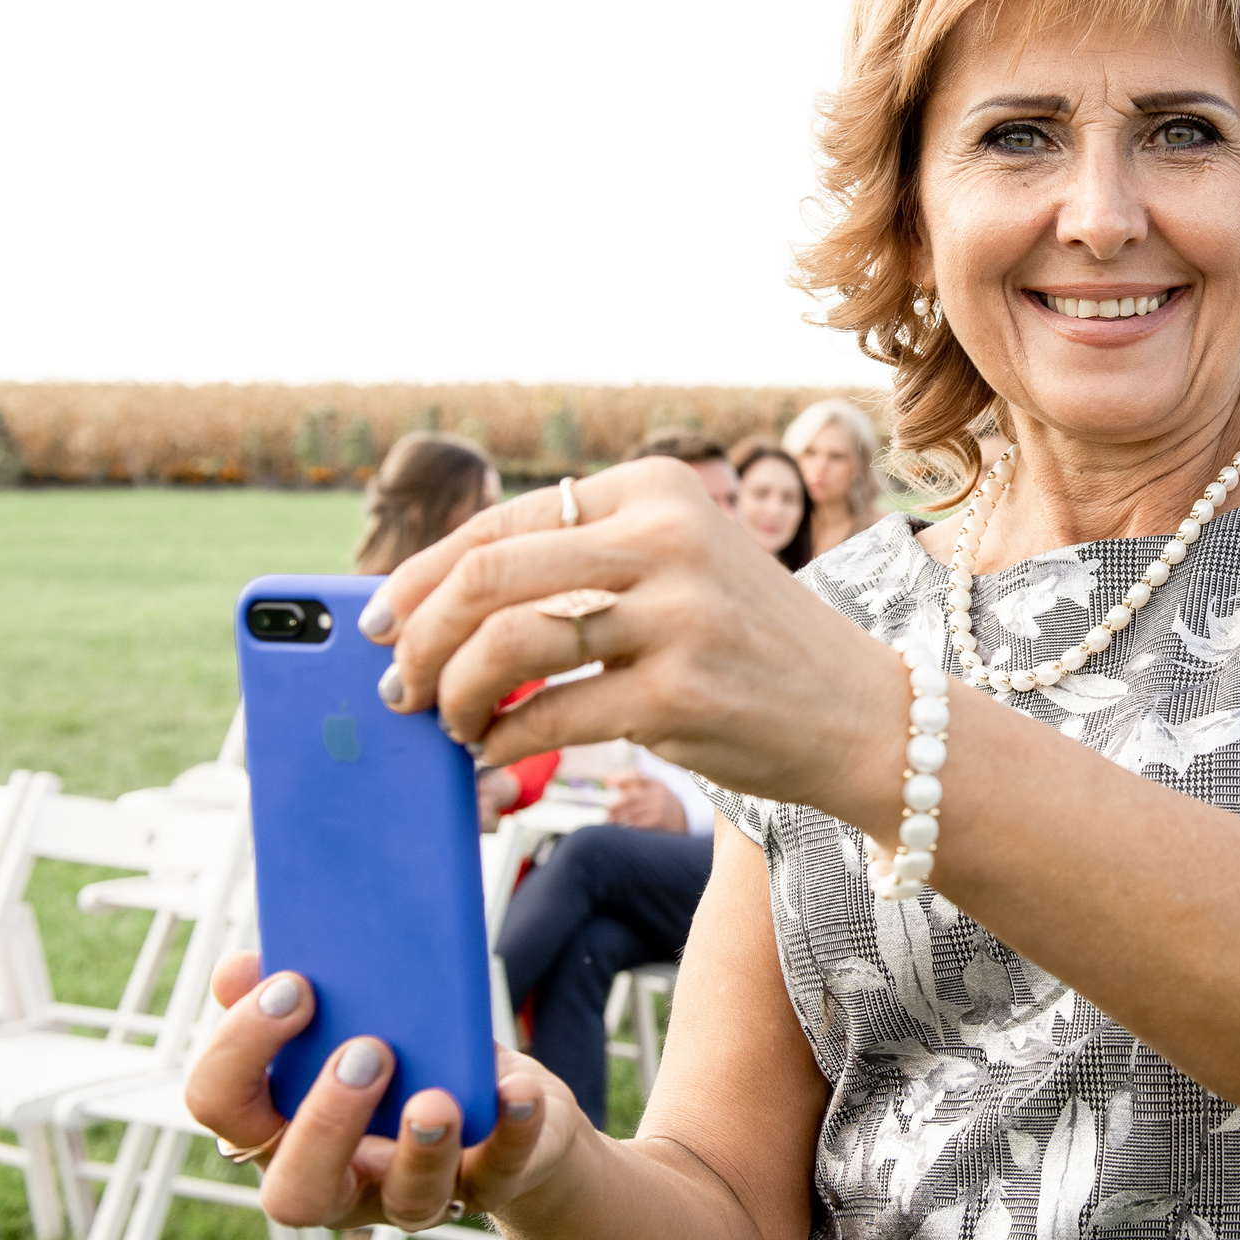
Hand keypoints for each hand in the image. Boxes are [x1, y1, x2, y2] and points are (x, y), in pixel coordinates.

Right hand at [184, 953, 581, 1228]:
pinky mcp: (487, 1185)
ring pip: (406, 1202)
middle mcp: (338, 1180)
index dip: (242, 1051)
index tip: (292, 986)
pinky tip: (518, 1089)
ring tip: (436, 1100)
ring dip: (421, 1148)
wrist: (502, 1099)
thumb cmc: (408, 1055)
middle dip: (325, 1123)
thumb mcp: (353, 1020)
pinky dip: (513, 1130)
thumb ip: (298, 996)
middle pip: (294, 1192)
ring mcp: (412, 1195)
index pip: (222, 1107)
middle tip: (365, 1051)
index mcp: (282, 1128)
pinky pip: (499, 1173)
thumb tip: (241, 965)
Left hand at [355, 457, 905, 826]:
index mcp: (656, 490)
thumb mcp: (680, 566)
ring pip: (507, 645)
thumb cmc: (749, 644)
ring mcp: (676, 615)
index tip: (380, 620)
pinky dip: (501, 739)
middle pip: (488, 575)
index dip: (421, 576)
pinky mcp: (680, 694)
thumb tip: (440, 599)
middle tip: (396, 682)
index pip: (502, 523)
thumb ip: (584, 562)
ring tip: (446, 719)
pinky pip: (549, 716)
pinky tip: (491, 750)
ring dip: (453, 692)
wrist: (859, 712)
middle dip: (418, 636)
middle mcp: (667, 537)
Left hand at [604, 775, 687, 832]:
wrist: (687, 820)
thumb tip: (605, 778)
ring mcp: (659, 810)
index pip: (637, 777)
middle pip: (631, 799)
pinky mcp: (659, 824)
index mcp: (656, 784)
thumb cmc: (663, 803)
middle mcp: (658, 795)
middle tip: (607, 812)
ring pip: (632, 815)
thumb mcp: (653, 789)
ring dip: (618, 820)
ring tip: (611, 823)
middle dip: (615, 806)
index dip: (621, 779)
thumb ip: (631, 783)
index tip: (607, 783)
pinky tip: (621, 832)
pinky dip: (627, 829)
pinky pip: (638, 827)